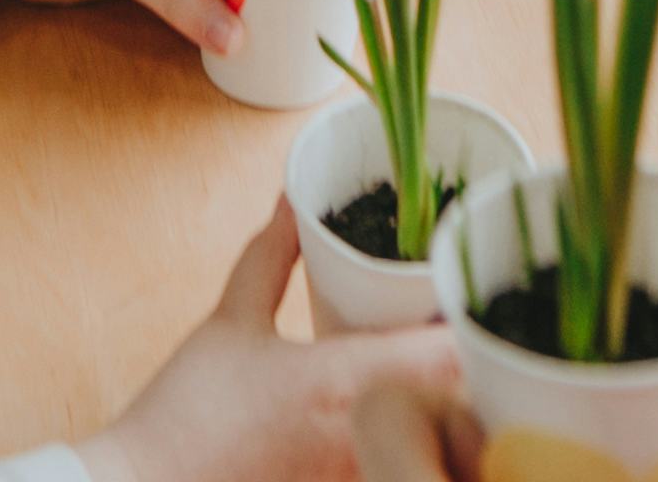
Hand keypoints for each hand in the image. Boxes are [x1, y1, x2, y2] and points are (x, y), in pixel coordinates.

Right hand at [79, 208, 461, 481]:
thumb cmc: (186, 412)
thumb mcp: (229, 322)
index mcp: (341, 378)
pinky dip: (413, 448)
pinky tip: (402, 431)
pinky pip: (398, 469)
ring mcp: (357, 476)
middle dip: (471, 371)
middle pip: (462, 404)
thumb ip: (269, 256)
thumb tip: (290, 201)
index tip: (469, 300)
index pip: (447, 353)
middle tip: (463, 338)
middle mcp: (363, 434)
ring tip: (441, 382)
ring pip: (438, 445)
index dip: (470, 325)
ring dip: (448, 412)